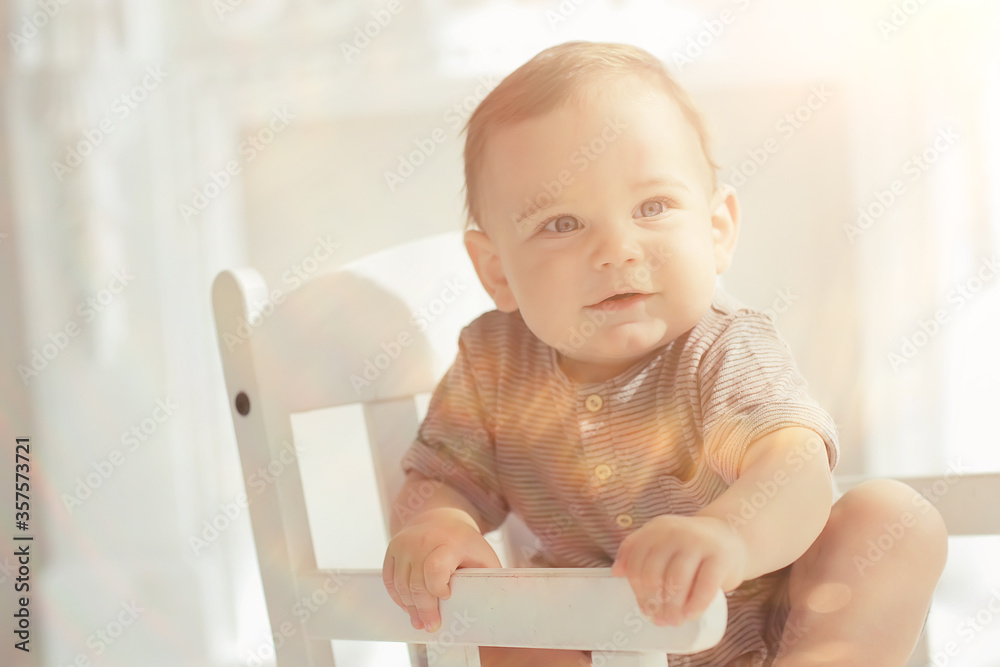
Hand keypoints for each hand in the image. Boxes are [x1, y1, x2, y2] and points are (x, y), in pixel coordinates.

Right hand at [382, 507, 501, 632]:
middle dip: (424, 609)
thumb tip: (495, 610)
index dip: (437, 588)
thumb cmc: (467, 544)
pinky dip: (398, 596)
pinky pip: (390, 579)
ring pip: (401, 584)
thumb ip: (488, 580)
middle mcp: (423, 540)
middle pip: (417, 582)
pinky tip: (408, 607)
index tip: (447, 597)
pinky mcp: (393, 548)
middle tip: (431, 627)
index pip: (435, 568)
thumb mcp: (483, 557)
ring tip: (419, 621)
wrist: (443, 518)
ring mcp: (405, 543)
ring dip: (410, 607)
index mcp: (449, 542)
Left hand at [610, 514, 746, 625]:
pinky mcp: (721, 557)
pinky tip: (690, 615)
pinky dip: (695, 605)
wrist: (731, 537)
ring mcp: (699, 543)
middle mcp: (675, 532)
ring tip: (673, 620)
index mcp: (657, 529)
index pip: (636, 560)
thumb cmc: (690, 546)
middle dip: (653, 601)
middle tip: (658, 619)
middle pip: (653, 572)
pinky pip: (704, 585)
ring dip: (672, 607)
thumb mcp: (662, 540)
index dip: (636, 588)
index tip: (644, 607)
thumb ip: (637, 550)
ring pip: (676, 580)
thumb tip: (616, 572)